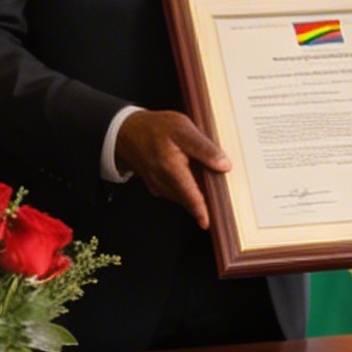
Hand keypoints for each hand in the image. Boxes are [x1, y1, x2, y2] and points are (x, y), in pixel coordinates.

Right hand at [114, 109, 229, 226]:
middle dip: (201, 204)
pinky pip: (173, 193)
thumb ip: (204, 149)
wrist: (126, 131)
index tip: (207, 223)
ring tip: (208, 189)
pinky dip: (184, 192)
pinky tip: (192, 181)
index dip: (200, 211)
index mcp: (171, 168)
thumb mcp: (183, 129)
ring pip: (180, 198)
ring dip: (193, 198)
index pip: (190, 195)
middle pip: (186, 200)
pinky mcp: (156, 186)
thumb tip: (224, 165)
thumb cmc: (154, 128)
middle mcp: (162, 181)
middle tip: (218, 202)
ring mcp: (157, 185)